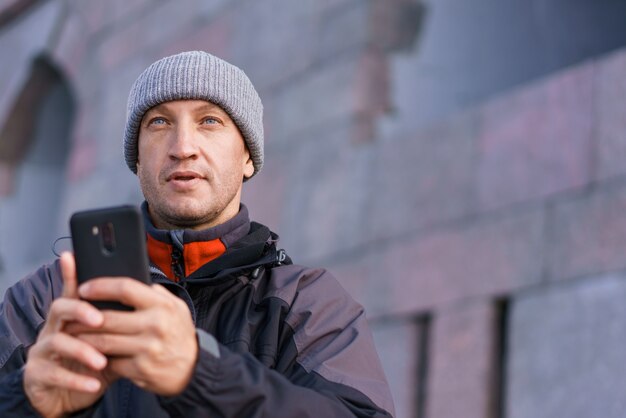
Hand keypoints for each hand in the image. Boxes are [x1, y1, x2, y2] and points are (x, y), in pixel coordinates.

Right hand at [23, 252, 111, 417]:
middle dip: (81, 312)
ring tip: (101, 361)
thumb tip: (151, 300)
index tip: (73, 258)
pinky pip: (53, 374)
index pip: (73, 290)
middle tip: (100, 320)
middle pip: (61, 308)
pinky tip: (94, 385)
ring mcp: (43, 350)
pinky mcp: (37, 374)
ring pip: (56, 341)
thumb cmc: (93, 363)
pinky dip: (75, 379)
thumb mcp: (111, 341)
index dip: (71, 274)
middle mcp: (54, 328)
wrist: (69, 396)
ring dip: (80, 349)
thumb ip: (124, 323)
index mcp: (72, 317)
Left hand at [71, 278, 197, 395]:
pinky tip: (91, 354)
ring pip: (103, 341)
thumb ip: (157, 294)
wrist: (194, 368)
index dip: (101, 286)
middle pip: (107, 317)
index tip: (84, 288)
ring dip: (84, 338)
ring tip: (73, 334)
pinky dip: (98, 358)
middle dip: (82, 317)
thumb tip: (136, 279)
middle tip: (70, 315)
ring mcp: (147, 348)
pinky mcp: (140, 369)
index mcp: (162, 305)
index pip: (126, 288)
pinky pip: (111, 361)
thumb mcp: (177, 308)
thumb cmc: (179, 334)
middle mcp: (155, 325)